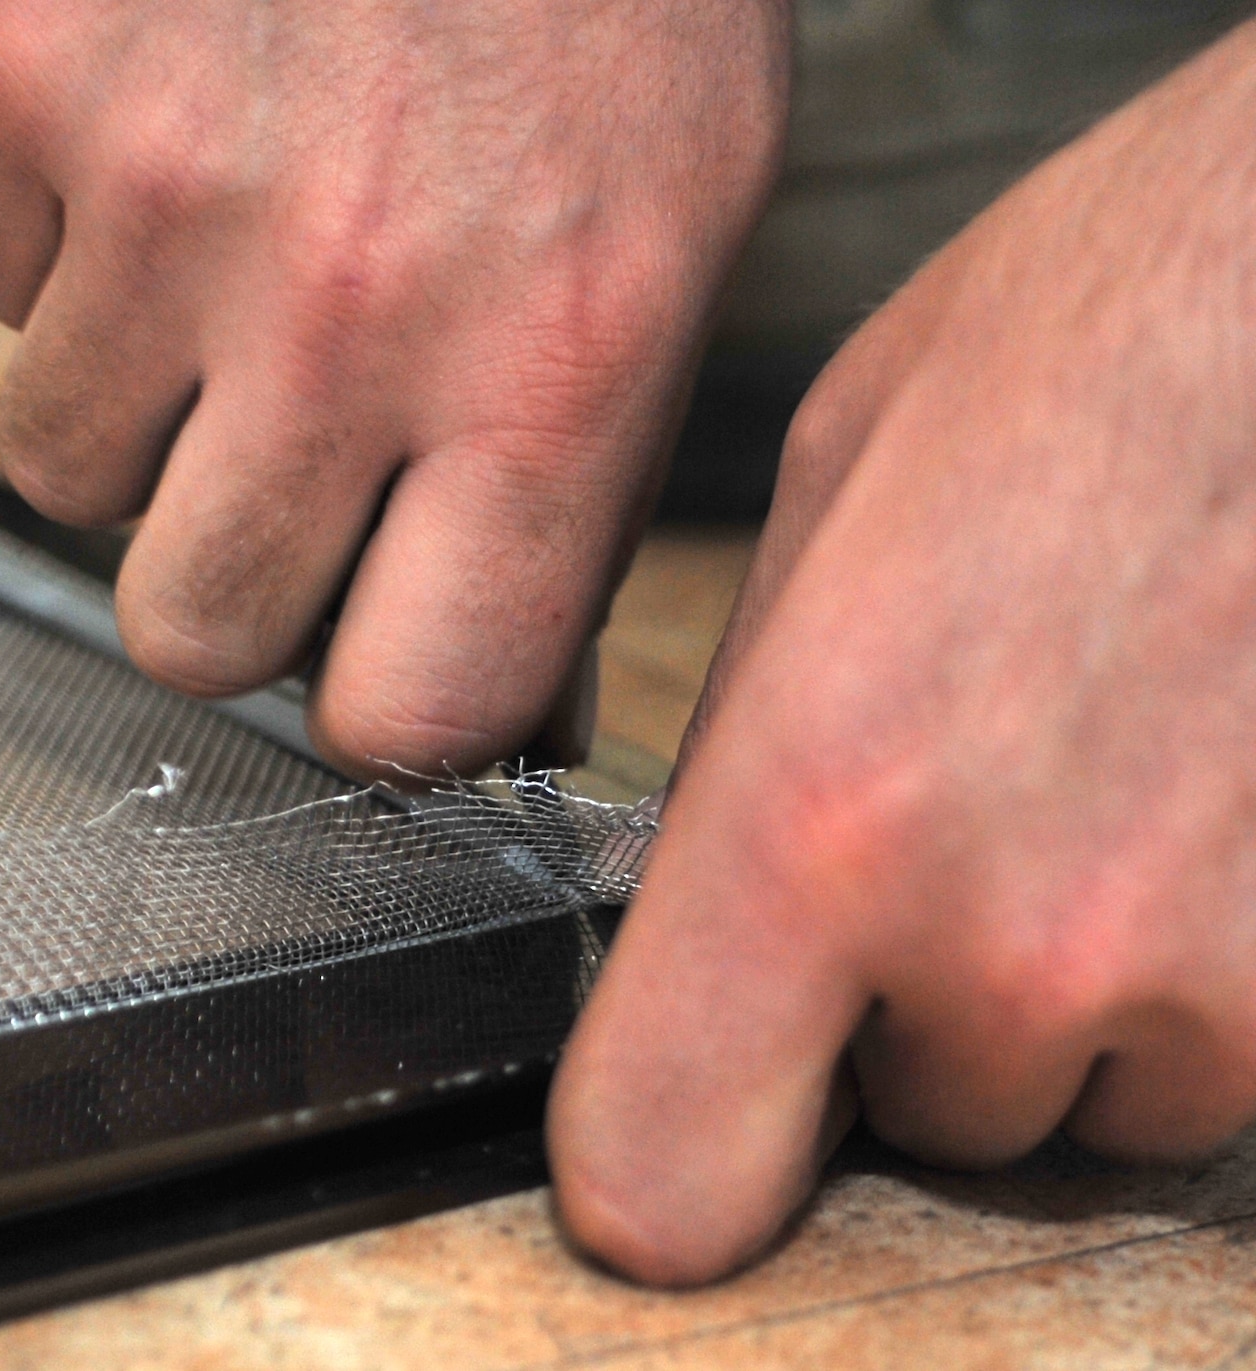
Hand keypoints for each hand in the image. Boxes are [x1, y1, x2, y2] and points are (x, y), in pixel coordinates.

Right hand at [0, 0, 789, 777]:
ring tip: (226, 265)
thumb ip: (565, 478)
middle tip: (273, 466)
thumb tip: (469, 681)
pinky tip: (163, 144)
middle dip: (220, 573)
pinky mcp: (33, 85)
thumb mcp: (672, 241)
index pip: (409, 708)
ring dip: (131, 407)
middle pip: (189, 633)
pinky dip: (57, 248)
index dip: (376, 705)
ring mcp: (173, 195)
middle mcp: (357, 306)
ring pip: (58, 471)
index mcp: (557, 363)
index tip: (370, 654)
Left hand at [550, 18, 1255, 1284]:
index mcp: (814, 819)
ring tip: (1112, 764)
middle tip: (964, 809)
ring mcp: (1216, 985)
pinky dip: (1207, 957)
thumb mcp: (833, 499)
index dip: (659, 1158)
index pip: (661, 1177)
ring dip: (1075, 984)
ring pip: (1085, 1096)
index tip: (680, 1118)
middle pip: (905, 1118)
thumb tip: (716, 892)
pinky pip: (1227, 1051)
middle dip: (906, 1005)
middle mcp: (1012, 947)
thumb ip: (752, 746)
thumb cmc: (1115, 325)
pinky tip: (1212, 779)